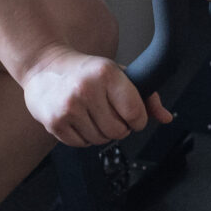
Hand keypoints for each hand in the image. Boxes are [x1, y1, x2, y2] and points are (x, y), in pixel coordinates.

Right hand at [19, 47, 171, 146]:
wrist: (43, 66)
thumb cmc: (85, 71)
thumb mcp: (118, 74)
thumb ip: (146, 96)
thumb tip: (166, 117)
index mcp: (106, 74)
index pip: (135, 113)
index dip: (138, 120)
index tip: (132, 116)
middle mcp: (86, 90)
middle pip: (119, 131)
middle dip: (119, 127)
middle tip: (109, 114)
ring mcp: (69, 107)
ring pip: (100, 140)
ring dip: (101, 133)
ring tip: (92, 115)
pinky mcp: (55, 122)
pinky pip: (81, 144)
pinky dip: (84, 137)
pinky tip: (79, 120)